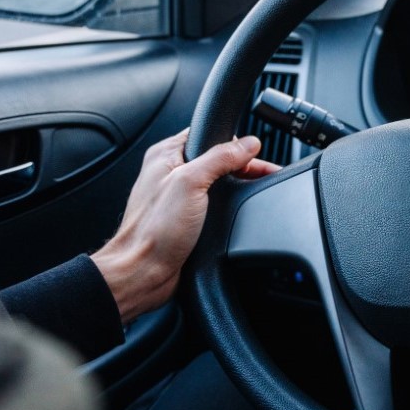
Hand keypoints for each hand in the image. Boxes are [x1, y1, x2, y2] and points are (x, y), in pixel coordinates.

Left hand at [90, 130, 279, 322]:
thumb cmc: (153, 231)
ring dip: (240, 187)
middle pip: (218, 159)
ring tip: (259, 190)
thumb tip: (248, 143)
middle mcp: (171, 174)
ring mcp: (180, 197)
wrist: (143, 273)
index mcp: (166, 155)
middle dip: (244, 166)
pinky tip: (242, 211)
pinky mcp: (188, 219)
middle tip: (265, 174)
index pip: (208, 135)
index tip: (255, 153)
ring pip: (219, 183)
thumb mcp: (191, 183)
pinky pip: (216, 205)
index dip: (234, 142)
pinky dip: (232, 206)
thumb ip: (220, 158)